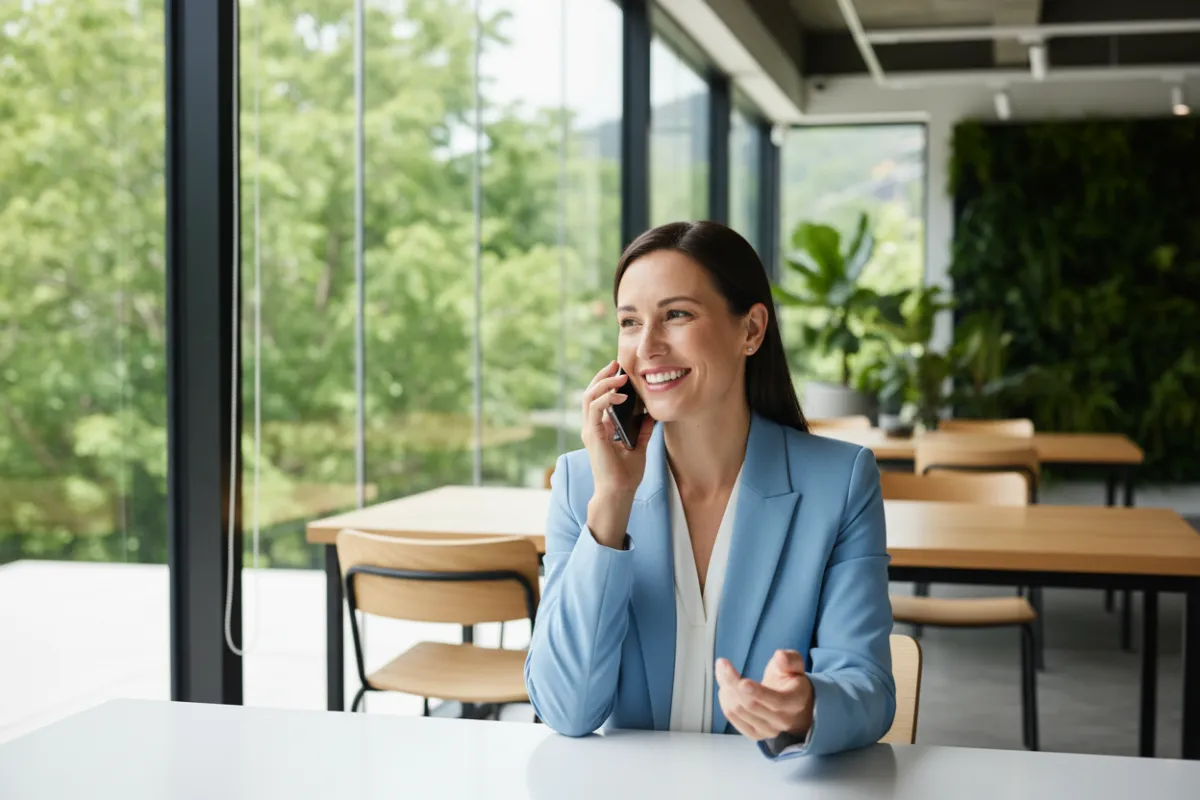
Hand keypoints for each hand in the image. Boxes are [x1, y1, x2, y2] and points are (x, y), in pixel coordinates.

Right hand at [579, 360, 653, 498]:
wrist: (620, 491)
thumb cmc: (627, 474)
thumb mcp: (639, 446)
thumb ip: (643, 430)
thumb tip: (651, 414)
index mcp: (600, 428)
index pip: (597, 398)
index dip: (606, 382)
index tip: (620, 371)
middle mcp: (591, 427)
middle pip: (590, 393)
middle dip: (602, 376)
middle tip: (616, 365)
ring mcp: (590, 431)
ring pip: (589, 397)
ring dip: (604, 383)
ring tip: (620, 377)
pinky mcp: (592, 435)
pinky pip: (594, 409)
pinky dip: (606, 399)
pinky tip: (620, 396)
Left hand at [715, 652, 813, 741]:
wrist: (794, 707)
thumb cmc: (791, 681)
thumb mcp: (795, 664)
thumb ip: (790, 659)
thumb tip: (780, 657)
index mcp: (795, 701)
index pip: (776, 701)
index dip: (758, 693)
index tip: (741, 682)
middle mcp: (783, 720)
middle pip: (751, 704)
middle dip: (732, 682)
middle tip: (722, 664)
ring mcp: (768, 730)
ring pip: (739, 711)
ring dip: (726, 690)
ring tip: (724, 673)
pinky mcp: (755, 735)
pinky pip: (734, 719)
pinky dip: (724, 702)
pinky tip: (725, 690)